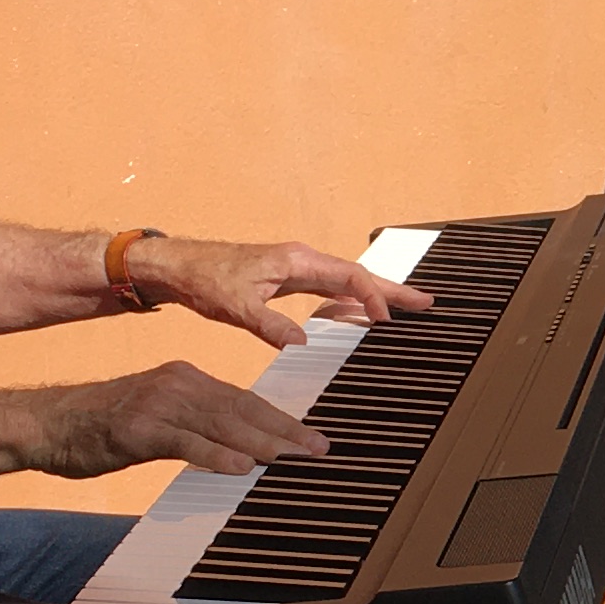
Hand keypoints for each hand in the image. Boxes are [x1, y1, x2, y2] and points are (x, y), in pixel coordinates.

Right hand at [36, 360, 328, 478]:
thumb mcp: (157, 417)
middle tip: (319, 449)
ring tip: (294, 457)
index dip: (282, 420)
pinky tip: (240, 467)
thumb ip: (197, 426)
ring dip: (262, 442)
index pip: (245, 401)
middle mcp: (177, 385)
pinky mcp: (137, 429)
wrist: (47, 423)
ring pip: (221, 423)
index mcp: (186, 379)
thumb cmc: (103, 425)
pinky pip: (184, 442)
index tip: (313, 437)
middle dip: (285, 430)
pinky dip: (215, 454)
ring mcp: (157, 405)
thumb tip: (240, 448)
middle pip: (242, 409)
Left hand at [133, 236, 434, 350]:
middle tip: (426, 302)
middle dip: (393, 290)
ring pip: (346, 282)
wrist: (178, 267)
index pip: (349, 277)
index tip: (387, 322)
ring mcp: (296, 270)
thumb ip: (270, 325)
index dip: (371, 298)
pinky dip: (351, 301)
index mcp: (296, 260)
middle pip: (358, 275)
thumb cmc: (204, 279)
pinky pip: (329, 290)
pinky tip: (360, 315)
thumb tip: (301, 342)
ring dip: (375, 295)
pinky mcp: (287, 281)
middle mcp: (302, 261)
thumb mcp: (236, 307)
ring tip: (404, 309)